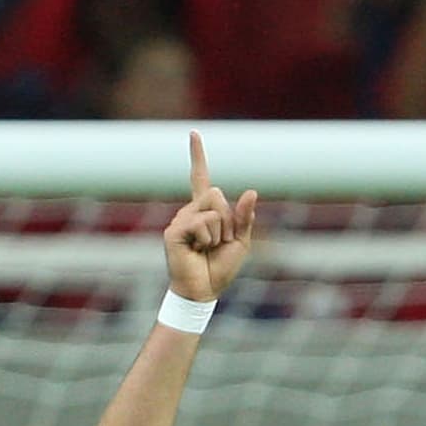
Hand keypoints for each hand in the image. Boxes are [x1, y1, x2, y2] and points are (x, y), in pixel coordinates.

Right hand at [163, 131, 257, 302]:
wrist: (203, 292)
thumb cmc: (220, 269)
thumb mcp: (241, 241)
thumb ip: (245, 217)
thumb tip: (252, 191)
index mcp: (204, 211)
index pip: (200, 179)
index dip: (198, 156)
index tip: (194, 134)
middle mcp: (190, 211)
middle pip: (216, 194)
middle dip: (227, 220)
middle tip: (218, 243)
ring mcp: (180, 220)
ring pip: (213, 209)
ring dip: (219, 233)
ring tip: (207, 249)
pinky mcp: (174, 231)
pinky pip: (203, 223)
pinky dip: (208, 239)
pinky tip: (197, 251)